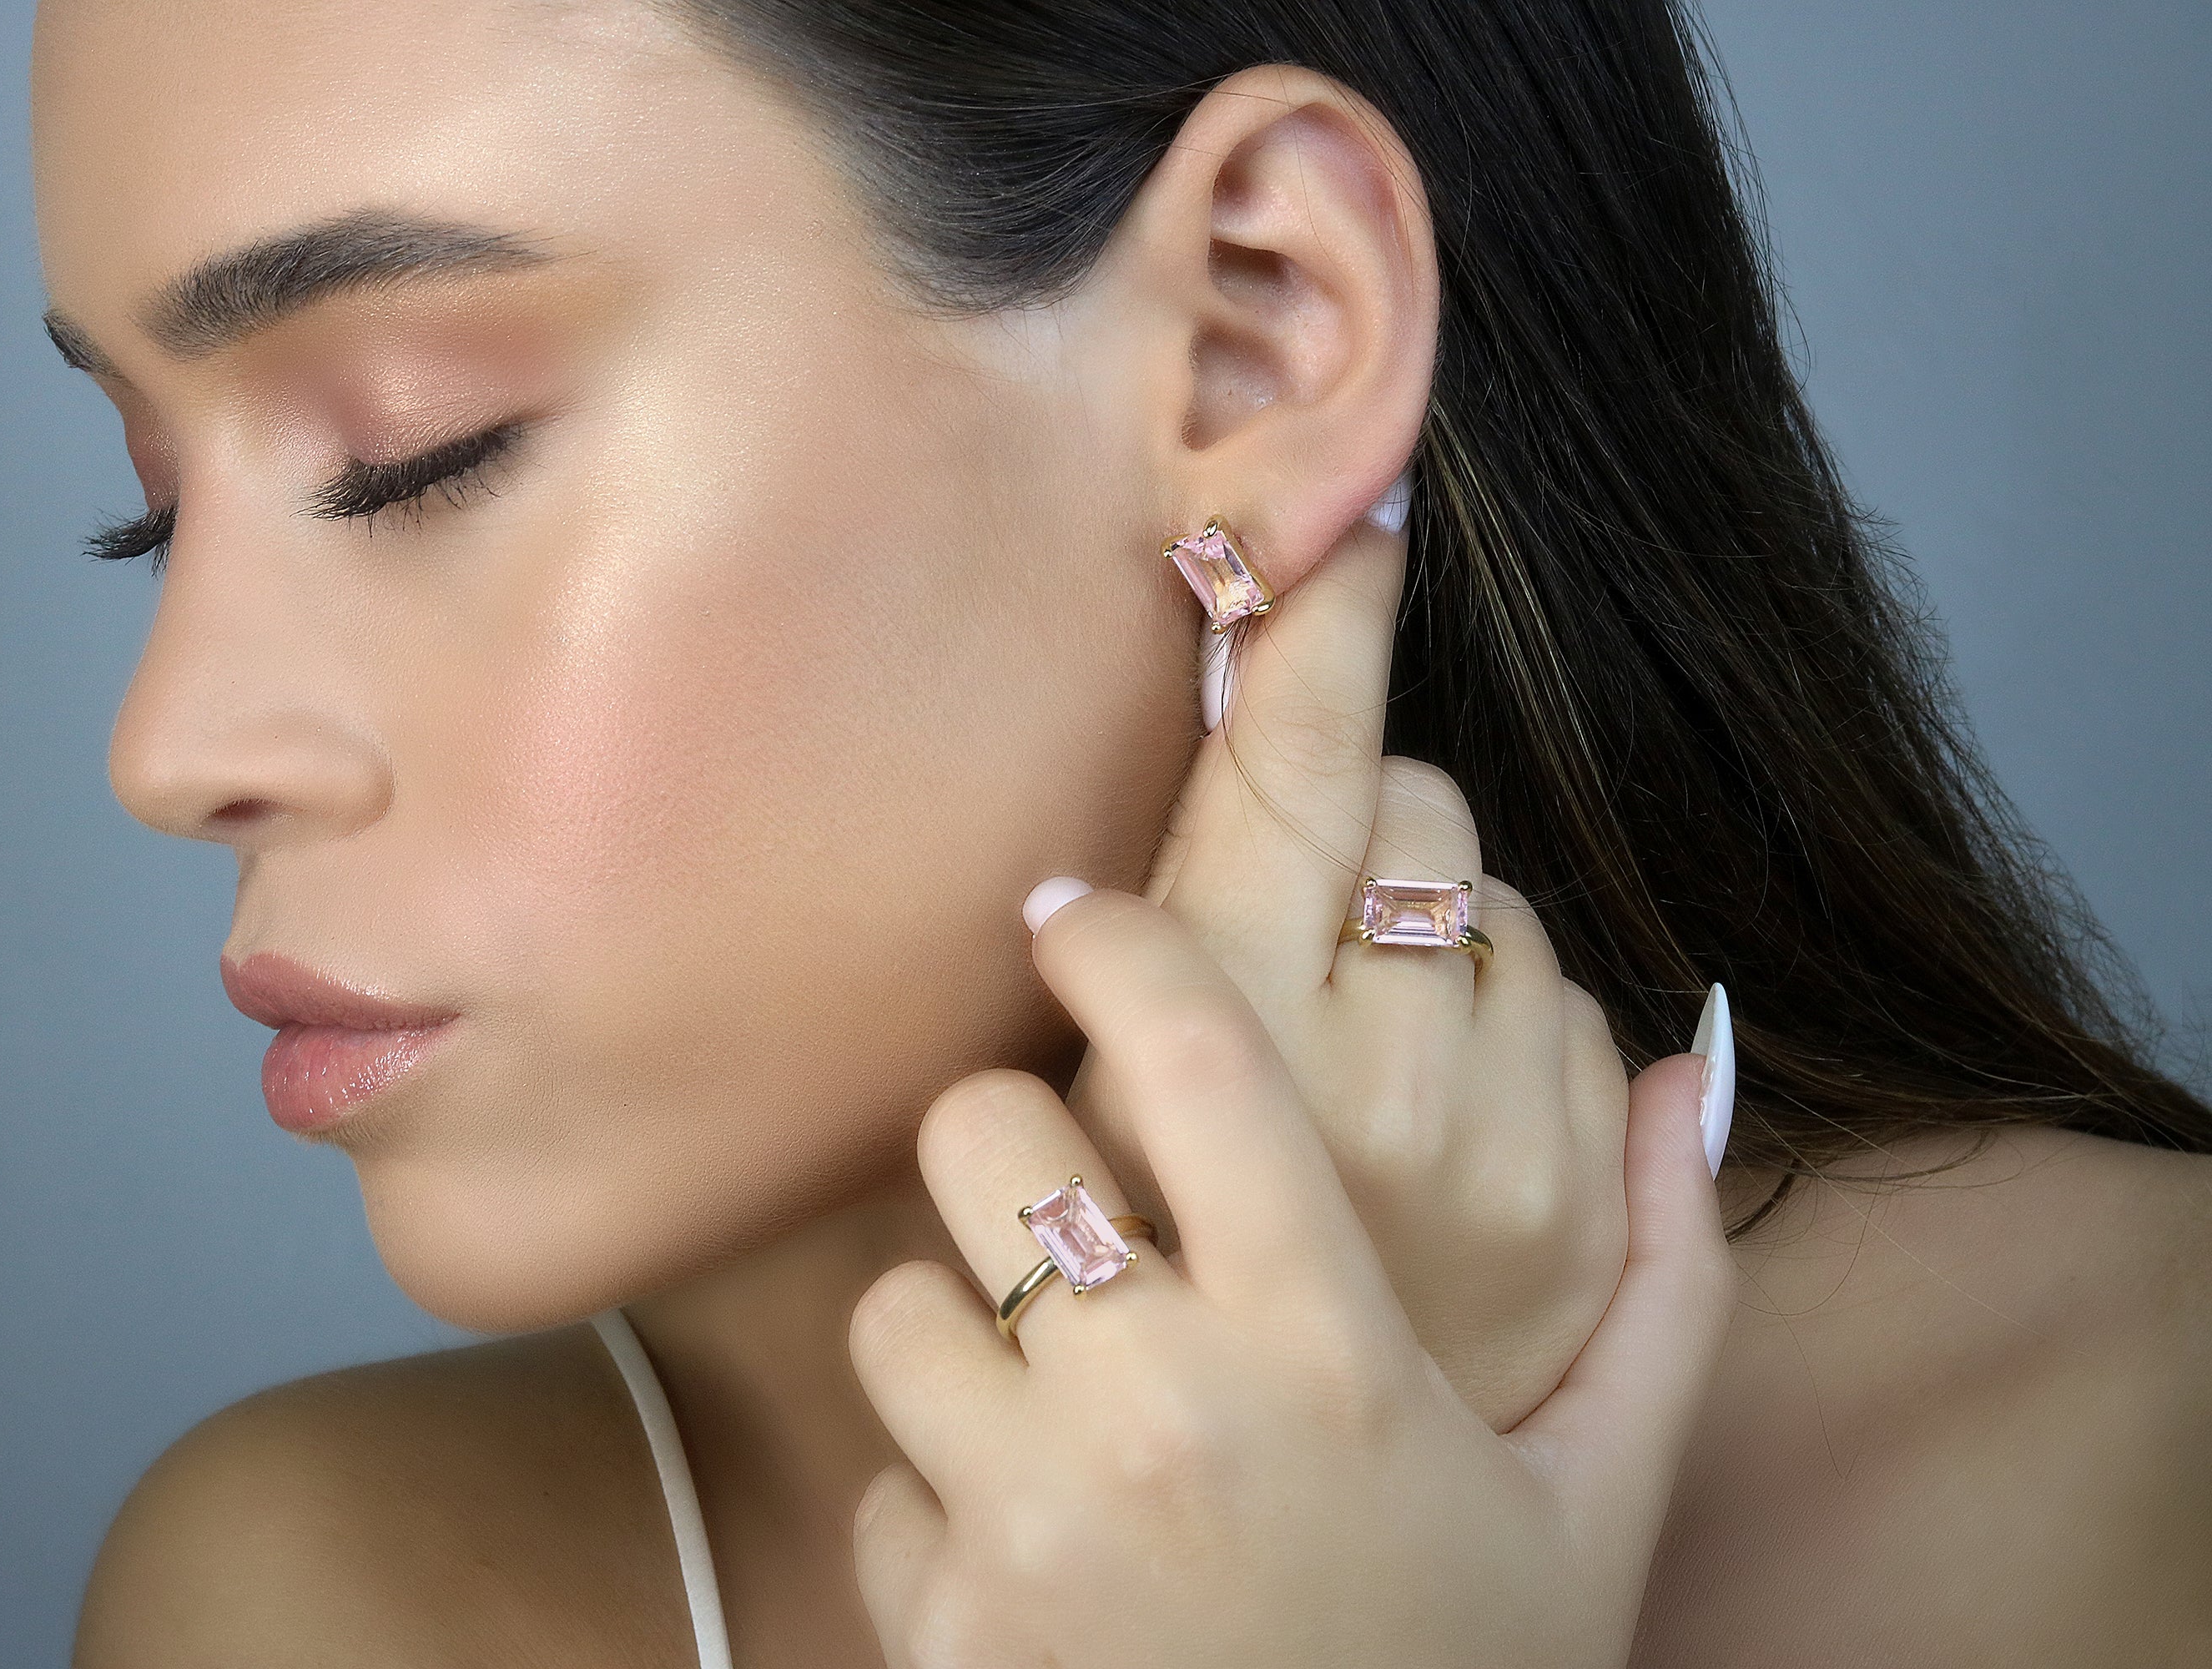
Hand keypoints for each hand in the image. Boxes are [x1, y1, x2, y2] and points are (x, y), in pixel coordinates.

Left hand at [850, 888, 1732, 1667]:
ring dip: (958, 1324)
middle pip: (984, 1130)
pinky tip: (1040, 1556)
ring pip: (896, 1298)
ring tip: (1052, 1393)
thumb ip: (1665, 1277)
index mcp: (1335, 1352)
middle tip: (1066, 1192)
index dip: (1119, 939)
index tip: (1072, 905)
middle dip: (1009, 1136)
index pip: (1200, 1055)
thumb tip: (1690, 1066)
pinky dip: (937, 1500)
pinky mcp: (946, 1633)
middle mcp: (1169, 1416)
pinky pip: (878, 1480)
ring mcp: (1038, 1524)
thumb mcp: (1604, 1495)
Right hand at [1080, 524, 1642, 1429]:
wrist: (1298, 1550)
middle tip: (1298, 929)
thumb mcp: (1083, 1126)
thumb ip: (1143, 953)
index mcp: (1214, 1043)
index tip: (1360, 510)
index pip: (1294, 767)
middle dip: (1355, 824)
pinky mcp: (1590, 1189)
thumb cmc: (1155, 1313)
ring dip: (1431, 922)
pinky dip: (1507, 1012)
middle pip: (1404, 798)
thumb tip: (1203, 778)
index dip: (1328, 621)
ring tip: (1364, 1041)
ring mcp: (1501, 1130)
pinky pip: (1571, 995)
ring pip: (1491, 890)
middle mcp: (1369, 1071)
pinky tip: (1440, 1097)